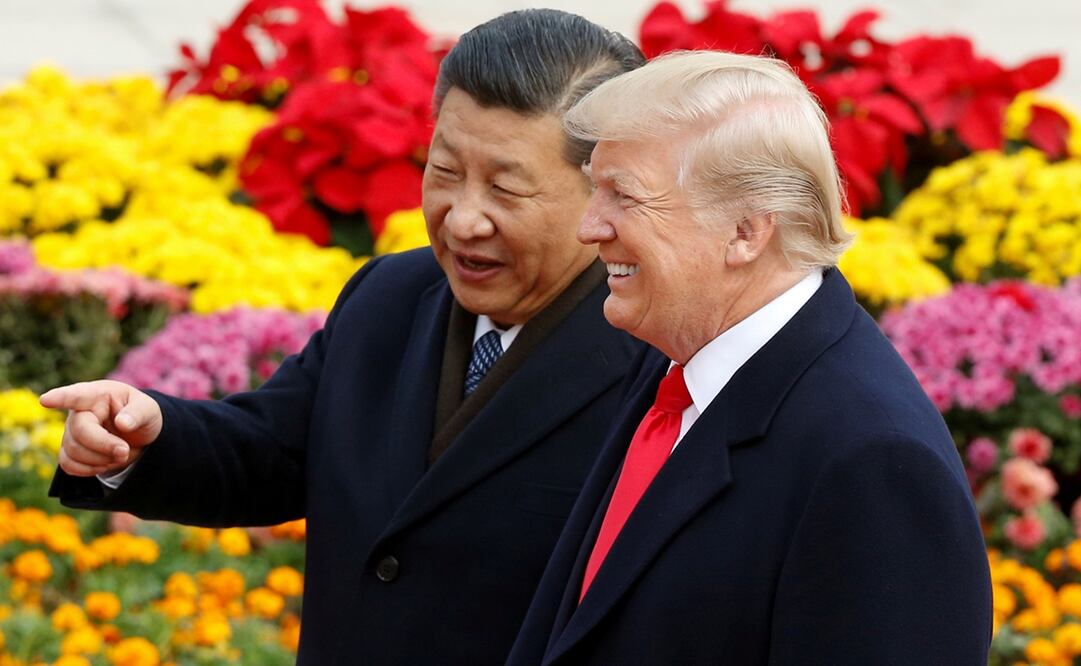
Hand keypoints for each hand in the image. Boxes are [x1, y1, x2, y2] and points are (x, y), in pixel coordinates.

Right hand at [39, 380, 162, 476]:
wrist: (137, 435)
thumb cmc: (141, 415)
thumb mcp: (149, 410)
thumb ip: (138, 413)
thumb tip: (122, 423)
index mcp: (98, 394)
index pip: (76, 395)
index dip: (60, 398)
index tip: (45, 400)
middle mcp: (79, 411)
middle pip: (79, 432)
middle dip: (104, 446)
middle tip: (125, 451)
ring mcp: (71, 431)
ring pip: (73, 451)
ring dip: (99, 460)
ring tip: (119, 454)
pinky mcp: (69, 449)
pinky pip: (68, 464)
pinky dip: (88, 470)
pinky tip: (104, 464)